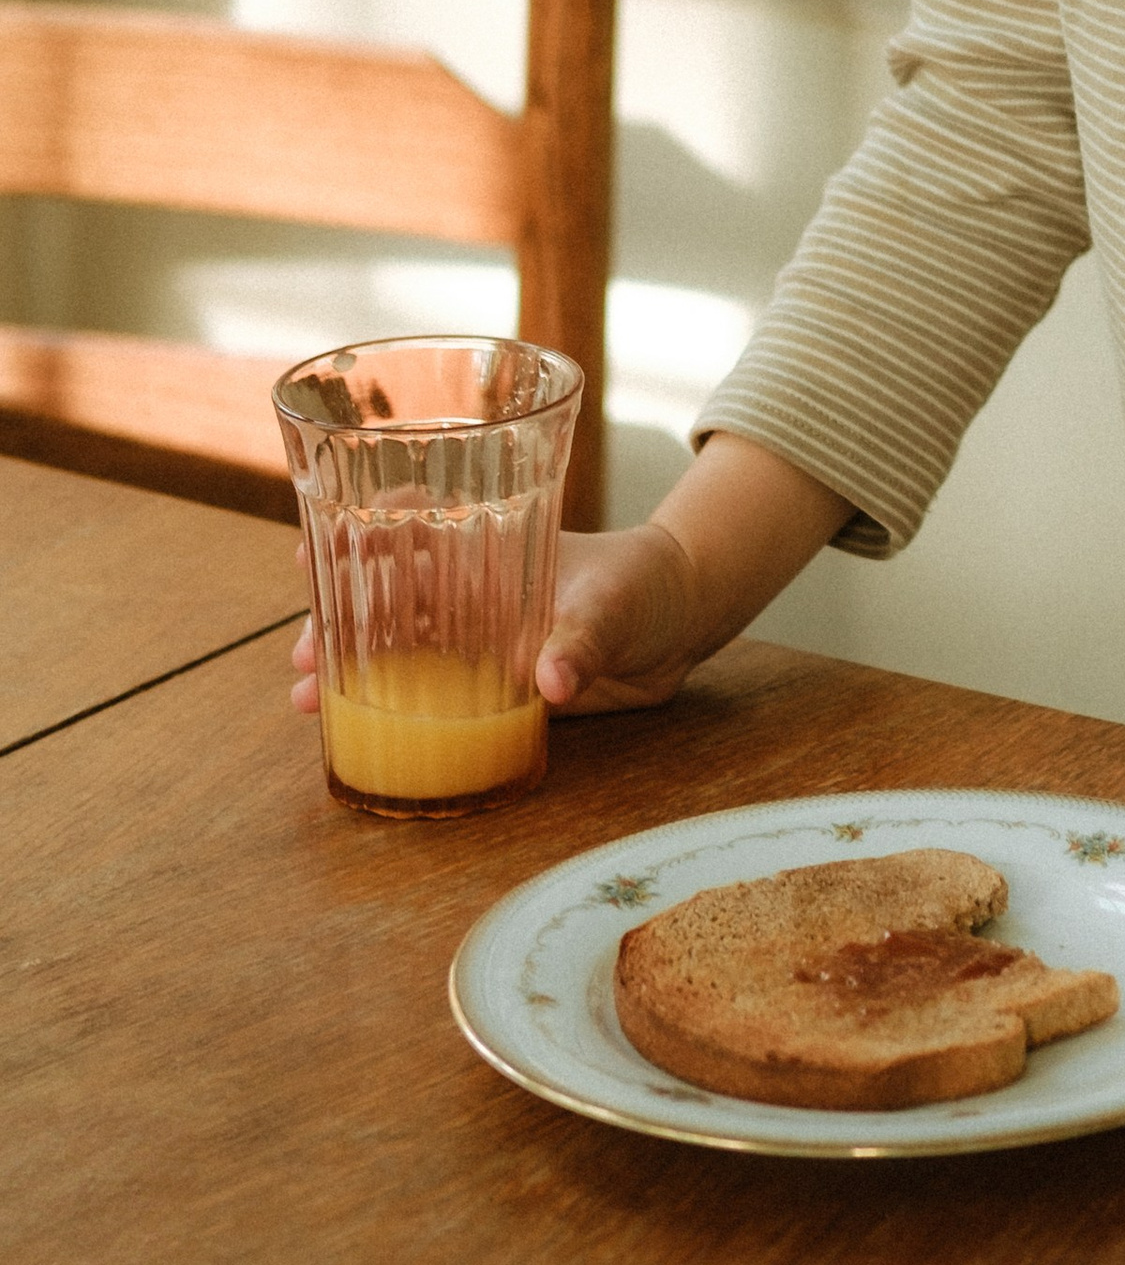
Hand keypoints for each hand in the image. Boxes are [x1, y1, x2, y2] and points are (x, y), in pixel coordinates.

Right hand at [287, 519, 712, 723]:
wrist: (683, 624)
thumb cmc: (645, 584)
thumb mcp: (615, 602)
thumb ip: (584, 639)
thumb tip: (551, 681)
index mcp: (490, 548)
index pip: (408, 527)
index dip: (355, 534)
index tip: (310, 550)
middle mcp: (472, 591)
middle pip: (383, 599)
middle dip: (334, 623)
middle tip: (300, 657)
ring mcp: (480, 639)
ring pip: (397, 652)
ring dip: (350, 673)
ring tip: (306, 703)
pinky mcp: (498, 685)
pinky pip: (436, 700)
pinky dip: (396, 714)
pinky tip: (358, 736)